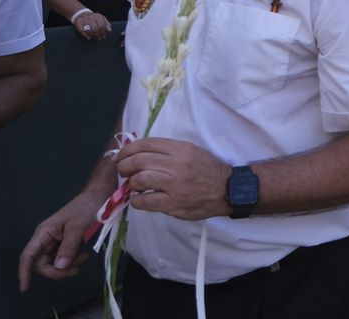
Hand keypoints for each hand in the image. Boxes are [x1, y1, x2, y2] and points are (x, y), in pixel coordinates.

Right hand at [18, 183, 111, 288]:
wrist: (99, 196)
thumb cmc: (86, 207)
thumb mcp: (77, 227)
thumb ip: (68, 247)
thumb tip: (59, 267)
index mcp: (43, 233)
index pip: (28, 256)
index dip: (24, 272)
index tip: (25, 288)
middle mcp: (46, 239)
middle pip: (41, 264)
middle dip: (56, 271)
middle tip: (75, 269)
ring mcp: (55, 242)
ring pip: (53, 264)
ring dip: (66, 267)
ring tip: (83, 259)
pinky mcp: (65, 243)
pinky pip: (63, 259)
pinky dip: (72, 262)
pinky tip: (84, 257)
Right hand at [72, 11, 111, 40]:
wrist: (82, 14)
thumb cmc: (93, 18)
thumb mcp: (101, 19)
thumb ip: (106, 24)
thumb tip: (109, 30)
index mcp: (98, 16)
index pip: (102, 25)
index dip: (103, 32)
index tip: (104, 36)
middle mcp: (91, 18)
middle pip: (95, 29)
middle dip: (98, 35)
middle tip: (99, 38)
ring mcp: (84, 20)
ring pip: (89, 30)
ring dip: (93, 36)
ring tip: (95, 38)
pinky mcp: (78, 23)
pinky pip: (81, 31)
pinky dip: (85, 35)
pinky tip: (89, 37)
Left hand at [114, 137, 230, 220]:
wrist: (227, 189)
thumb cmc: (207, 169)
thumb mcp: (191, 151)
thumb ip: (168, 151)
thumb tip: (137, 152)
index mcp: (181, 149)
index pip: (147, 144)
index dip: (128, 149)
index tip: (121, 155)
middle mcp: (177, 165)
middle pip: (139, 161)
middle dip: (124, 165)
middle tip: (124, 170)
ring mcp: (175, 185)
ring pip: (140, 180)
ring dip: (131, 183)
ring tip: (134, 185)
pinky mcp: (173, 203)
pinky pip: (145, 201)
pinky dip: (137, 200)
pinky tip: (140, 198)